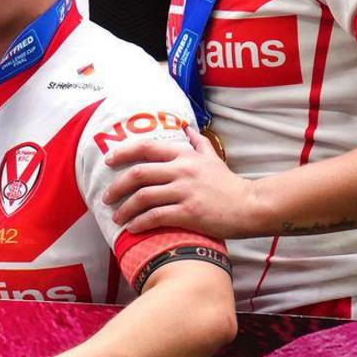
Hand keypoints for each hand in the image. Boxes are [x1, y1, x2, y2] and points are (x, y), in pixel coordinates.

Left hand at [100, 130, 267, 239]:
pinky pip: (156, 216)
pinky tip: (133, 228)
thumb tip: (186, 128)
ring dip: (126, 208)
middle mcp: (182, 170)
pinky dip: (140, 222)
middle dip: (117, 186)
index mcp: (185, 155)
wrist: (250, 206)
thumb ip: (198, 143)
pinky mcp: (189, 212)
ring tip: (118, 217)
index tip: (108, 160)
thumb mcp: (213, 158)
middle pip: (138, 173)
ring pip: (144, 196)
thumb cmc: (228, 184)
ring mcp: (185, 191)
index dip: (123, 152)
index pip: (146, 148)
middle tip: (106, 197)